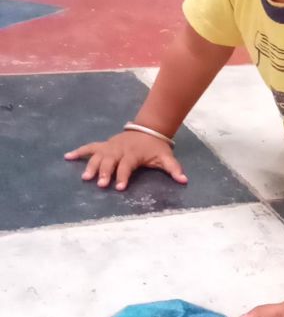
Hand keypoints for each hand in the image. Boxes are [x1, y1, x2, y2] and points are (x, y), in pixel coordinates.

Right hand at [64, 132, 186, 190]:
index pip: (127, 166)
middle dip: (105, 172)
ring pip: (98, 156)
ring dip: (91, 166)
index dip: (123, 176)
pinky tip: (67, 157)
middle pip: (110, 161)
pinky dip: (79, 151)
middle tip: (100, 185)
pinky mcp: (104, 145)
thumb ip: (174, 169)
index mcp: (133, 154)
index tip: (120, 187)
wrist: (149, 128)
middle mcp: (120, 149)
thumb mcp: (166, 157)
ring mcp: (110, 146)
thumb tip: (184, 180)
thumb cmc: (156, 147)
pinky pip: (90, 147)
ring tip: (85, 178)